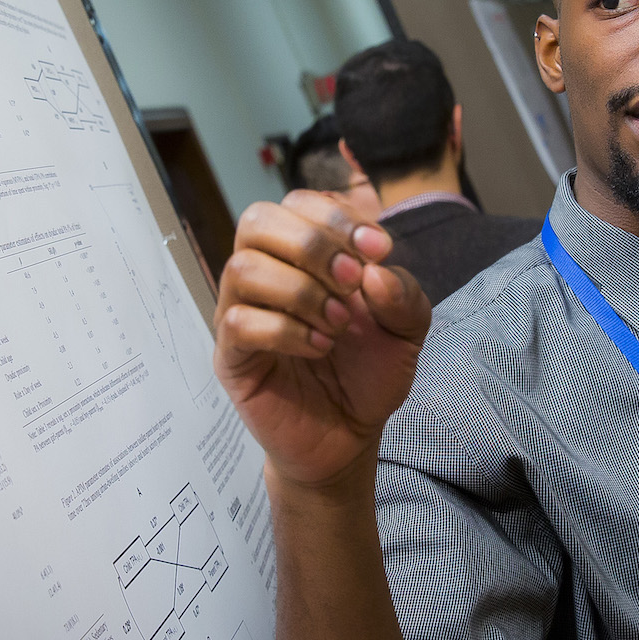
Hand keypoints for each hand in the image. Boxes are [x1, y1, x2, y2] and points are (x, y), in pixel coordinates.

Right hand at [213, 191, 431, 487]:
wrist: (349, 436)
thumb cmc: (367, 374)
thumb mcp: (406, 331)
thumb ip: (404, 295)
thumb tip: (375, 272)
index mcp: (303, 256)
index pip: (298, 203)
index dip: (337, 217)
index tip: (378, 250)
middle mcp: (266, 275)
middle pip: (257, 220)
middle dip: (313, 244)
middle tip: (352, 283)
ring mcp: (242, 313)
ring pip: (243, 267)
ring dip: (301, 291)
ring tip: (338, 324)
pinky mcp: (232, 356)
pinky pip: (240, 322)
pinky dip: (286, 331)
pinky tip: (319, 348)